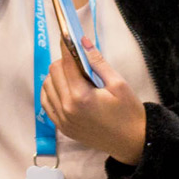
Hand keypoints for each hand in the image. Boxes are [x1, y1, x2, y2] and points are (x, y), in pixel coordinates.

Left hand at [44, 39, 144, 163]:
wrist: (132, 142)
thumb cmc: (129, 112)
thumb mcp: (118, 84)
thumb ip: (98, 62)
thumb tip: (83, 42)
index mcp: (80, 97)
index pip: (65, 63)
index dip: (66, 47)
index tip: (67, 36)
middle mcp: (66, 109)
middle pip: (53, 72)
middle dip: (63, 61)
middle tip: (79, 60)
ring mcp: (62, 120)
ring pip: (46, 86)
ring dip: (56, 76)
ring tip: (74, 75)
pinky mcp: (62, 127)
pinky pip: (47, 103)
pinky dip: (52, 91)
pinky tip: (65, 88)